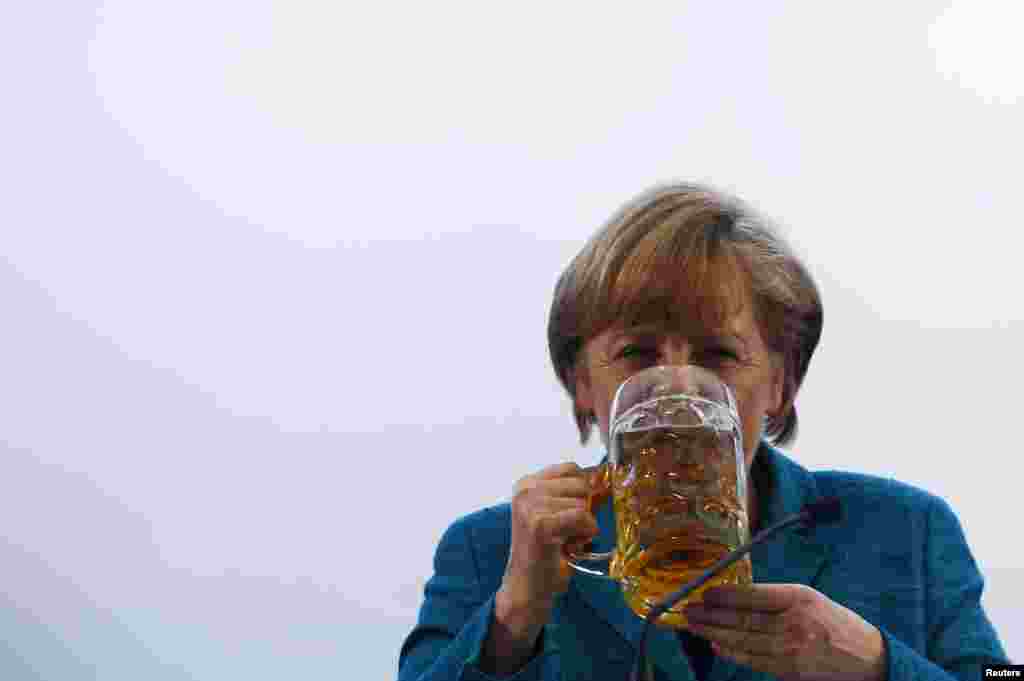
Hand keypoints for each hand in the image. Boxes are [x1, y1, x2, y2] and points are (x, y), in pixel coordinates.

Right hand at [500, 462, 598, 613]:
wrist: (527, 587)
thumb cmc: (545, 552)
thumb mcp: (558, 516)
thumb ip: (577, 496)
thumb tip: (605, 480)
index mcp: (526, 484)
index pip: (571, 468)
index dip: (583, 489)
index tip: (576, 511)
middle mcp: (525, 491)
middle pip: (580, 483)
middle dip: (584, 509)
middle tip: (568, 531)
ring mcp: (530, 506)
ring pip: (583, 502)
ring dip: (584, 525)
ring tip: (566, 540)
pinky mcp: (540, 524)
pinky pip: (582, 517)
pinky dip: (585, 533)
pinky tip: (572, 545)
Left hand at [682, 584, 886, 680]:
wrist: (870, 658)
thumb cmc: (836, 624)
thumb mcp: (811, 600)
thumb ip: (777, 599)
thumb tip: (735, 597)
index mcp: (799, 597)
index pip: (753, 595)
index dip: (724, 595)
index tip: (704, 592)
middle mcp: (794, 622)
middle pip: (743, 618)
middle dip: (711, 615)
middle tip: (688, 609)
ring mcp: (792, 649)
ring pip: (744, 640)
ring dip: (714, 633)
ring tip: (694, 625)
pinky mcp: (791, 671)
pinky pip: (755, 661)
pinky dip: (732, 653)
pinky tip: (716, 645)